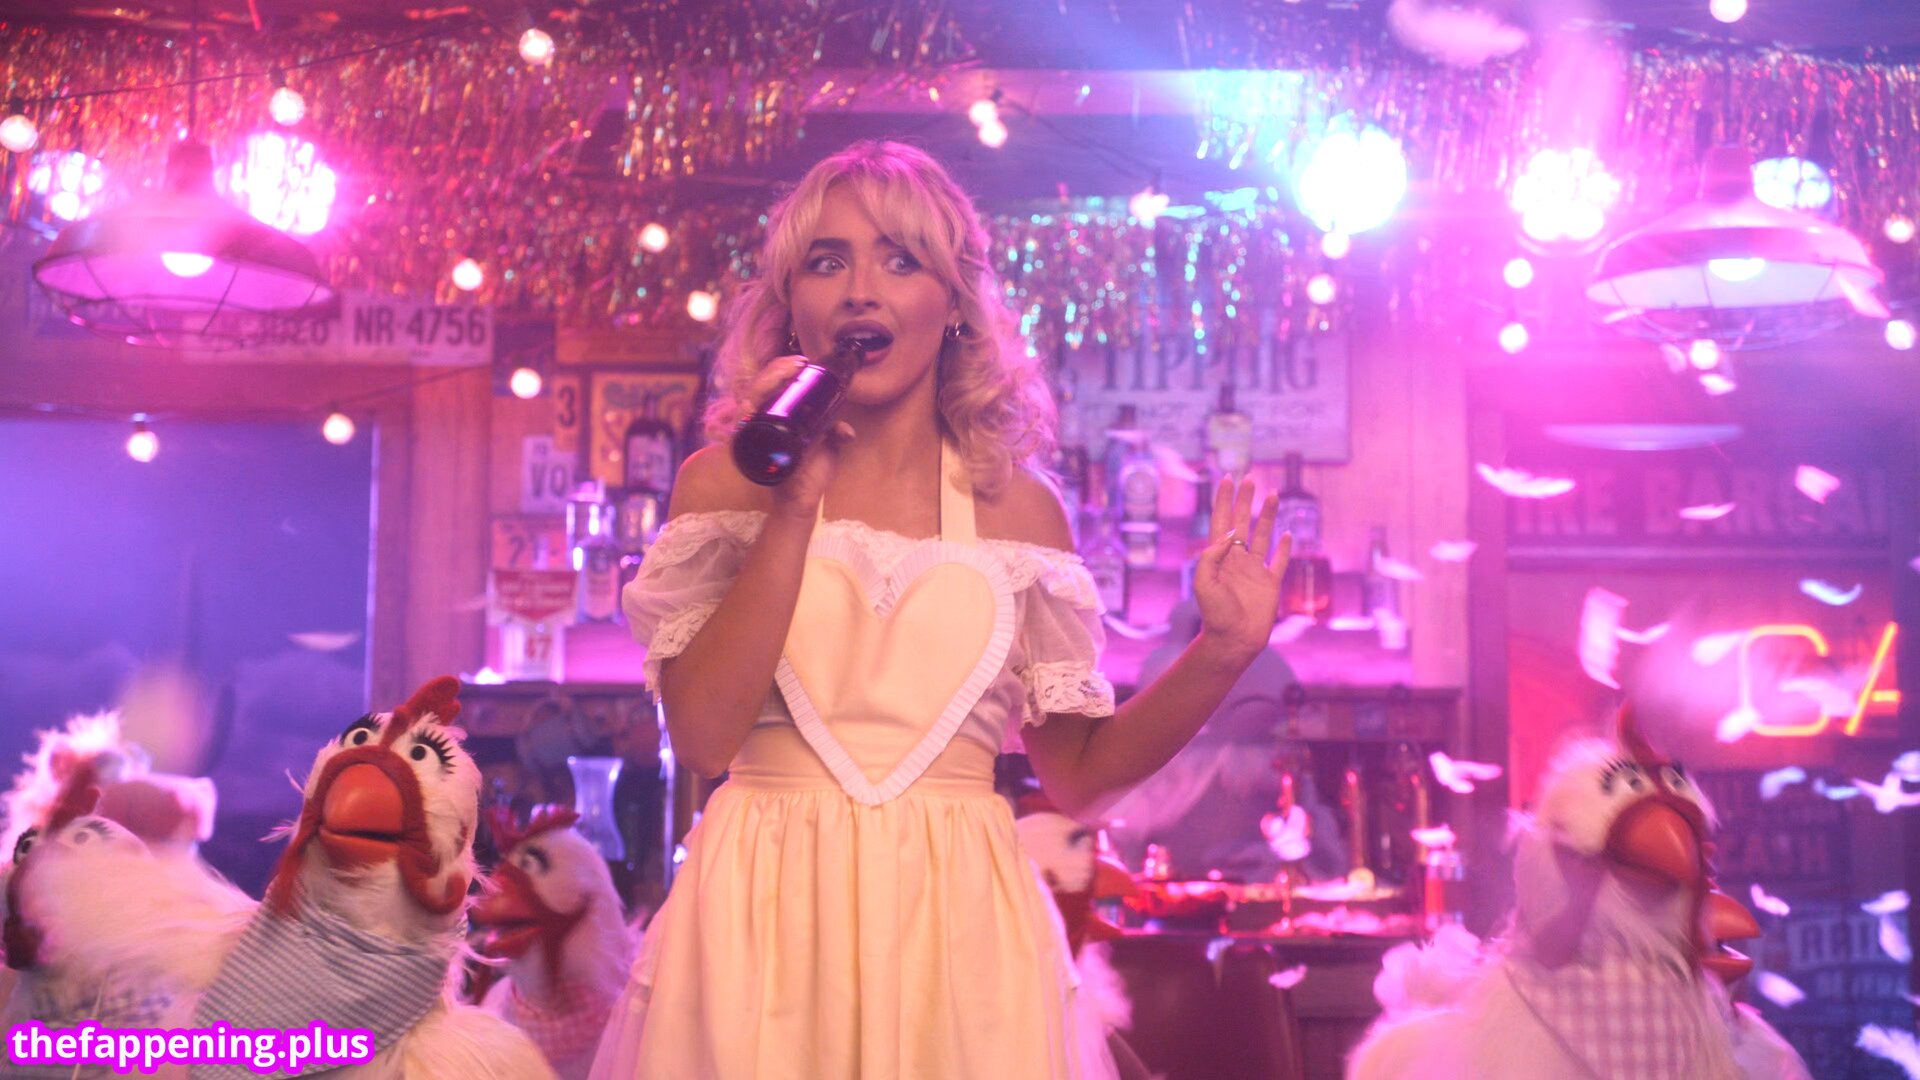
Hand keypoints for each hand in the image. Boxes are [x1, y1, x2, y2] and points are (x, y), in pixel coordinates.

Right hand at [740, 355, 855, 522]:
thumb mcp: (827, 445)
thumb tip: (847, 430)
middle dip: (774, 371)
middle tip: (797, 365)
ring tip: (786, 373)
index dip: (781, 370)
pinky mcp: (747, 450)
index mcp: (777, 417)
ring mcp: (752, 436)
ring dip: (763, 384)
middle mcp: (761, 423)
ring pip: (747, 400)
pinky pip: (739, 428)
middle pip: (757, 387)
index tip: (802, 363)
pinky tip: (754, 402)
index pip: (771, 385)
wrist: (805, 500)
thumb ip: (834, 432)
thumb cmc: (811, 472)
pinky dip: (745, 412)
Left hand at [1193, 474, 1288, 663]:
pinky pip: (1279, 561)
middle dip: (1245, 499)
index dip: (1224, 500)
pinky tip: (1288, 534)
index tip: (1227, 479)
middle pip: (1241, 521)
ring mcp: (1255, 570)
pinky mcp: (1271, 583)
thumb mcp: (1204, 581)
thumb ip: (1212, 554)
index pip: (1221, 521)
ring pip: (1262, 535)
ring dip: (1267, 515)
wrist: (1233, 640)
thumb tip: (1230, 533)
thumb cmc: (1214, 614)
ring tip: (1273, 493)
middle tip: (1249, 477)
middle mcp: (1237, 559)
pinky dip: (1285, 548)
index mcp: (1219, 557)